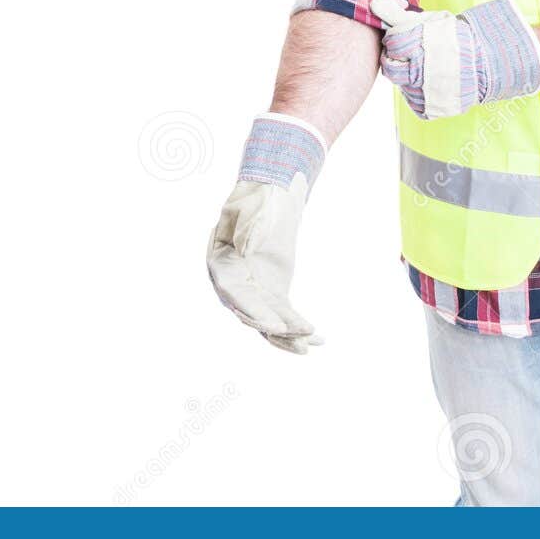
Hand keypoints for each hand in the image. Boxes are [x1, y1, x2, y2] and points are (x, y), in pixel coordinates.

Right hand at [205, 114, 326, 353]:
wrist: (269, 192)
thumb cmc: (255, 198)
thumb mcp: (248, 208)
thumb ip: (247, 229)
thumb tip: (248, 251)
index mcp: (221, 263)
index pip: (235, 294)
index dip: (253, 310)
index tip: (273, 323)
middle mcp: (233, 282)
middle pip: (251, 312)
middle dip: (274, 327)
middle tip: (299, 336)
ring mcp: (253, 289)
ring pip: (268, 320)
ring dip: (288, 335)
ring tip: (311, 346)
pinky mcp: (272, 292)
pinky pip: (283, 315)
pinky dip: (296, 326)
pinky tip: (317, 339)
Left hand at [371, 0, 539, 118]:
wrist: (487, 62)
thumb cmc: (453, 38)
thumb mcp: (427, 21)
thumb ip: (397, 15)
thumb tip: (373, 3)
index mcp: (419, 47)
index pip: (392, 43)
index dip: (395, 40)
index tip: (404, 39)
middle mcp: (420, 73)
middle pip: (390, 69)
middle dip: (395, 59)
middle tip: (407, 55)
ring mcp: (426, 94)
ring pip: (401, 86)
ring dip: (407, 77)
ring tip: (424, 68)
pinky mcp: (431, 109)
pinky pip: (413, 103)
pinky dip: (417, 93)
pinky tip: (428, 82)